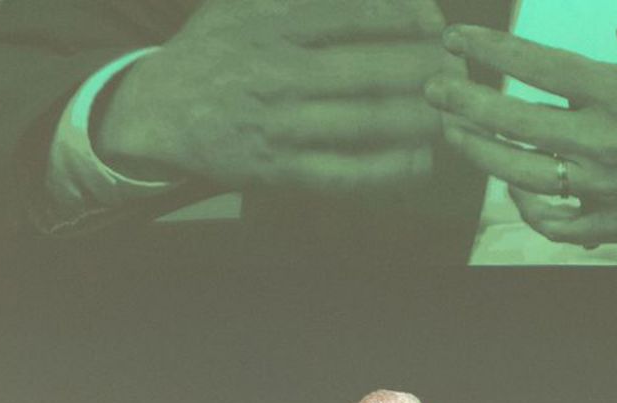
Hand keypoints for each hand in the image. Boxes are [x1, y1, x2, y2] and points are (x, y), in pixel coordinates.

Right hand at [95, 0, 455, 191]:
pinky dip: (386, 170)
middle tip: (459, 70)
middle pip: (370, 70)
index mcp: (273, 24)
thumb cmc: (215, 50)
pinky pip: (343, 172)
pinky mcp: (278, 168)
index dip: (405, 18)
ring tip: (453, 114)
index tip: (436, 23)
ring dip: (417, 120)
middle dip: (423, 70)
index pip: (355, 15)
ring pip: (364, 122)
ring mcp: (279, 124)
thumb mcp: (246, 2)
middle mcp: (278, 72)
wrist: (157, 109)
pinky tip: (420, 164)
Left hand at [428, 0, 616, 246]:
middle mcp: (603, 144)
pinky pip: (555, 225)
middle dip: (462, 104)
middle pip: (512, 125)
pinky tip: (515, 190)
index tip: (455, 40)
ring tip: (456, 135)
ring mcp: (605, 189)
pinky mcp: (615, 224)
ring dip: (480, 154)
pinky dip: (528, 209)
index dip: (488, 51)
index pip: (536, 66)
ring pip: (521, 177)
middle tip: (433, 88)